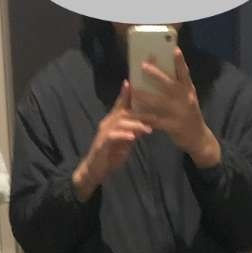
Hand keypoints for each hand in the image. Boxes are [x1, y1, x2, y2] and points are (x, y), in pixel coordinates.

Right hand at [72, 82, 150, 200]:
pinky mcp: (102, 144)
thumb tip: (146, 124)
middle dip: (140, 113)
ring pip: (120, 123)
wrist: (95, 170)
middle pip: (124, 113)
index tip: (132, 82)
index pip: (121, 105)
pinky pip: (113, 137)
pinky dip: (123, 136)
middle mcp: (107, 123)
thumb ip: (134, 131)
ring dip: (135, 125)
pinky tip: (133, 137)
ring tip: (148, 128)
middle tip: (156, 115)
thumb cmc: (110, 155)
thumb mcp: (125, 141)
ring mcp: (104, 133)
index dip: (126, 94)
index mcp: (113, 121)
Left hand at [134, 49, 220, 167]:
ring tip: (133, 90)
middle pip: (170, 85)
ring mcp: (180, 113)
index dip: (180, 62)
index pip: (185, 74)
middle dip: (157, 74)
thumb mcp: (189, 99)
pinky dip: (144, 117)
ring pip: (160, 102)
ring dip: (145, 96)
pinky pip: (155, 120)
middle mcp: (186, 100)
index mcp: (189, 91)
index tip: (174, 49)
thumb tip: (166, 72)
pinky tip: (134, 114)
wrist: (199, 139)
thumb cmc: (190, 115)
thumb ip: (180, 87)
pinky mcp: (173, 126)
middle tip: (144, 65)